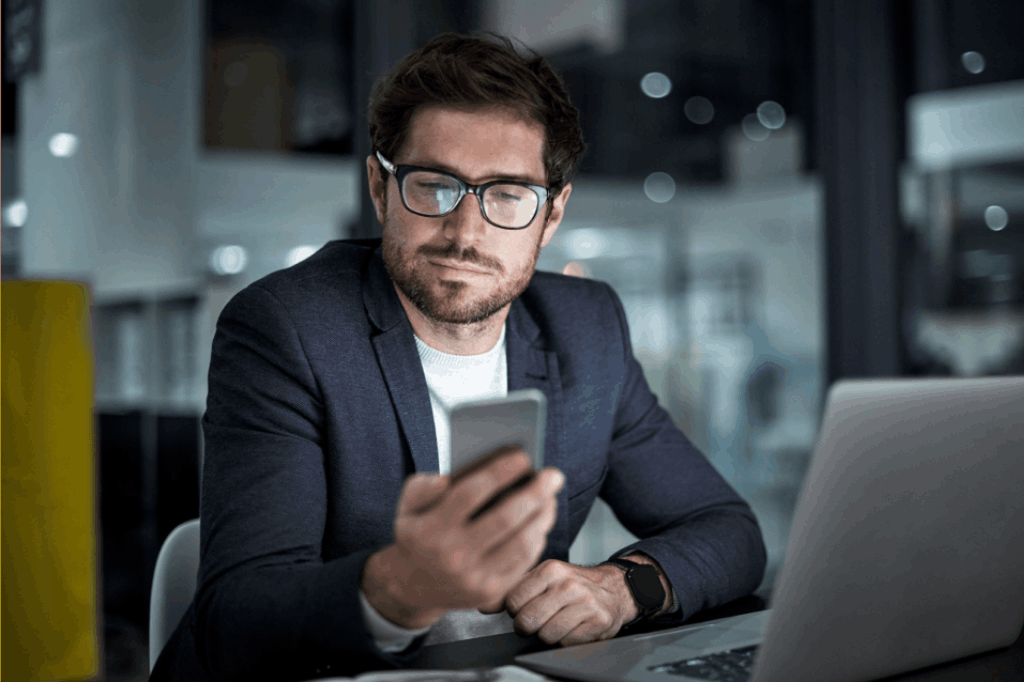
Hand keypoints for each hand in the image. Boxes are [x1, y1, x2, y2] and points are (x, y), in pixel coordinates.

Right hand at [361, 448, 564, 628]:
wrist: (412, 587)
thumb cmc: (417, 534)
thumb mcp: (407, 507)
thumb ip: (423, 487)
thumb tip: (446, 478)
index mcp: (430, 529)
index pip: (471, 493)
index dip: (501, 472)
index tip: (523, 456)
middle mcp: (452, 556)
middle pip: (505, 518)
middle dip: (535, 492)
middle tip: (553, 474)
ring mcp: (473, 578)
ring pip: (521, 543)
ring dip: (542, 516)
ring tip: (551, 497)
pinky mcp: (490, 593)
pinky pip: (523, 563)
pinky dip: (537, 538)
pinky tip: (541, 521)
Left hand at [479, 559, 637, 646]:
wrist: (614, 588)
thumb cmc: (572, 585)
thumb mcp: (544, 578)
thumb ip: (513, 588)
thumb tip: (482, 602)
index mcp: (550, 569)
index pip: (513, 601)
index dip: (515, 611)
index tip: (524, 608)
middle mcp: (568, 583)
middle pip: (527, 621)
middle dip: (528, 626)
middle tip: (538, 619)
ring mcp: (585, 602)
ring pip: (546, 635)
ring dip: (549, 634)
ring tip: (558, 621)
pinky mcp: (599, 621)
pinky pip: (567, 642)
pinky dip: (567, 640)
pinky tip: (574, 627)